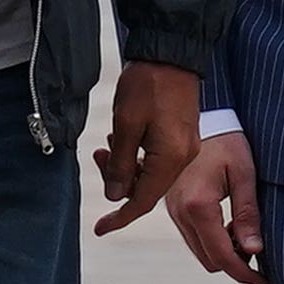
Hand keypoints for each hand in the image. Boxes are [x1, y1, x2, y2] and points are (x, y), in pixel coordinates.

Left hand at [90, 61, 203, 233]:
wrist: (171, 54)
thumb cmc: (147, 85)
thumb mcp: (125, 124)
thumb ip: (120, 163)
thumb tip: (116, 196)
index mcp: (172, 158)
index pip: (144, 200)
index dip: (121, 216)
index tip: (101, 229)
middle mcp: (184, 158)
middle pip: (147, 188)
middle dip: (119, 182)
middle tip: (98, 157)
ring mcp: (185, 147)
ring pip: (150, 173)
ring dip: (125, 166)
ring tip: (105, 146)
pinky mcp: (182, 137)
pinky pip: (157, 159)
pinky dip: (136, 156)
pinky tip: (121, 139)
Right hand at [164, 128, 264, 283]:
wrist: (202, 119)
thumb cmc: (227, 142)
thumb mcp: (245, 175)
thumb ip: (248, 214)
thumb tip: (254, 251)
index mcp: (199, 206)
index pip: (223, 256)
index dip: (246, 275)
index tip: (267, 282)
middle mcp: (180, 212)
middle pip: (209, 260)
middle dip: (236, 265)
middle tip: (262, 256)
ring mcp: (173, 210)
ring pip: (200, 251)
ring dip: (224, 253)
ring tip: (247, 238)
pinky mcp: (173, 207)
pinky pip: (193, 237)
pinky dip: (212, 241)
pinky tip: (231, 227)